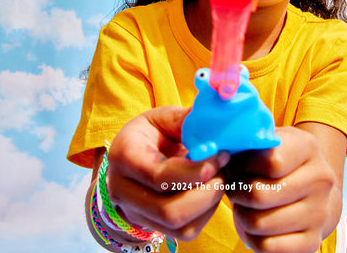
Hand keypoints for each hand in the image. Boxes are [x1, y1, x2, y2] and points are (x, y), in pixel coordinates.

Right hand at [105, 106, 229, 240]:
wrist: (135, 153)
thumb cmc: (153, 131)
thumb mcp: (165, 117)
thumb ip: (187, 119)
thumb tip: (217, 114)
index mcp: (124, 156)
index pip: (159, 176)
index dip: (195, 171)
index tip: (221, 155)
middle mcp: (123, 190)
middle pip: (168, 210)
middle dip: (206, 192)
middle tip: (224, 170)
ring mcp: (135, 212)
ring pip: (178, 225)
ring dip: (208, 204)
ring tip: (220, 179)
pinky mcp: (152, 225)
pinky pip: (185, 232)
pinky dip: (206, 214)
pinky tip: (211, 191)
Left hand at [226, 126, 337, 252]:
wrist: (313, 187)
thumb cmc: (280, 159)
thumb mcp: (270, 141)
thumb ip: (249, 142)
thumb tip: (221, 154)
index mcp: (307, 147)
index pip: (270, 162)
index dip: (243, 166)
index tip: (234, 166)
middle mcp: (320, 179)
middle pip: (260, 195)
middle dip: (236, 194)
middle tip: (232, 189)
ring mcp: (319, 212)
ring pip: (260, 223)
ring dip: (241, 216)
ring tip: (242, 205)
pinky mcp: (313, 240)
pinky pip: (268, 247)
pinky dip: (252, 238)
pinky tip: (252, 225)